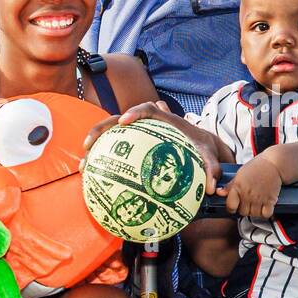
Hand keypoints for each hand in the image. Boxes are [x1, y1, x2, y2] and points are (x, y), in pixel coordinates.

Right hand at [83, 100, 221, 193]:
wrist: (198, 146)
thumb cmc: (201, 147)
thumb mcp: (208, 155)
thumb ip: (211, 168)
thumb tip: (212, 187)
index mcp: (163, 119)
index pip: (146, 109)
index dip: (134, 113)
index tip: (125, 121)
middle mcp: (145, 124)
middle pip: (117, 121)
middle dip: (101, 130)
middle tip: (89, 144)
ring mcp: (136, 134)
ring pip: (110, 136)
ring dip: (95, 148)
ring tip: (84, 165)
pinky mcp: (132, 146)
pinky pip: (114, 152)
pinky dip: (102, 162)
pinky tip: (92, 179)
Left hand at [222, 156, 282, 218]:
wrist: (274, 164)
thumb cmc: (257, 167)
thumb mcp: (240, 174)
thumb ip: (230, 186)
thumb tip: (219, 192)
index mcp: (238, 187)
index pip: (230, 206)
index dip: (231, 208)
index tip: (234, 206)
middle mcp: (248, 194)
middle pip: (242, 212)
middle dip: (244, 209)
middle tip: (247, 202)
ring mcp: (259, 198)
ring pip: (253, 214)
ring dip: (254, 211)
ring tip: (256, 203)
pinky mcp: (270, 200)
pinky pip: (265, 214)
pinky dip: (265, 212)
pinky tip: (264, 206)